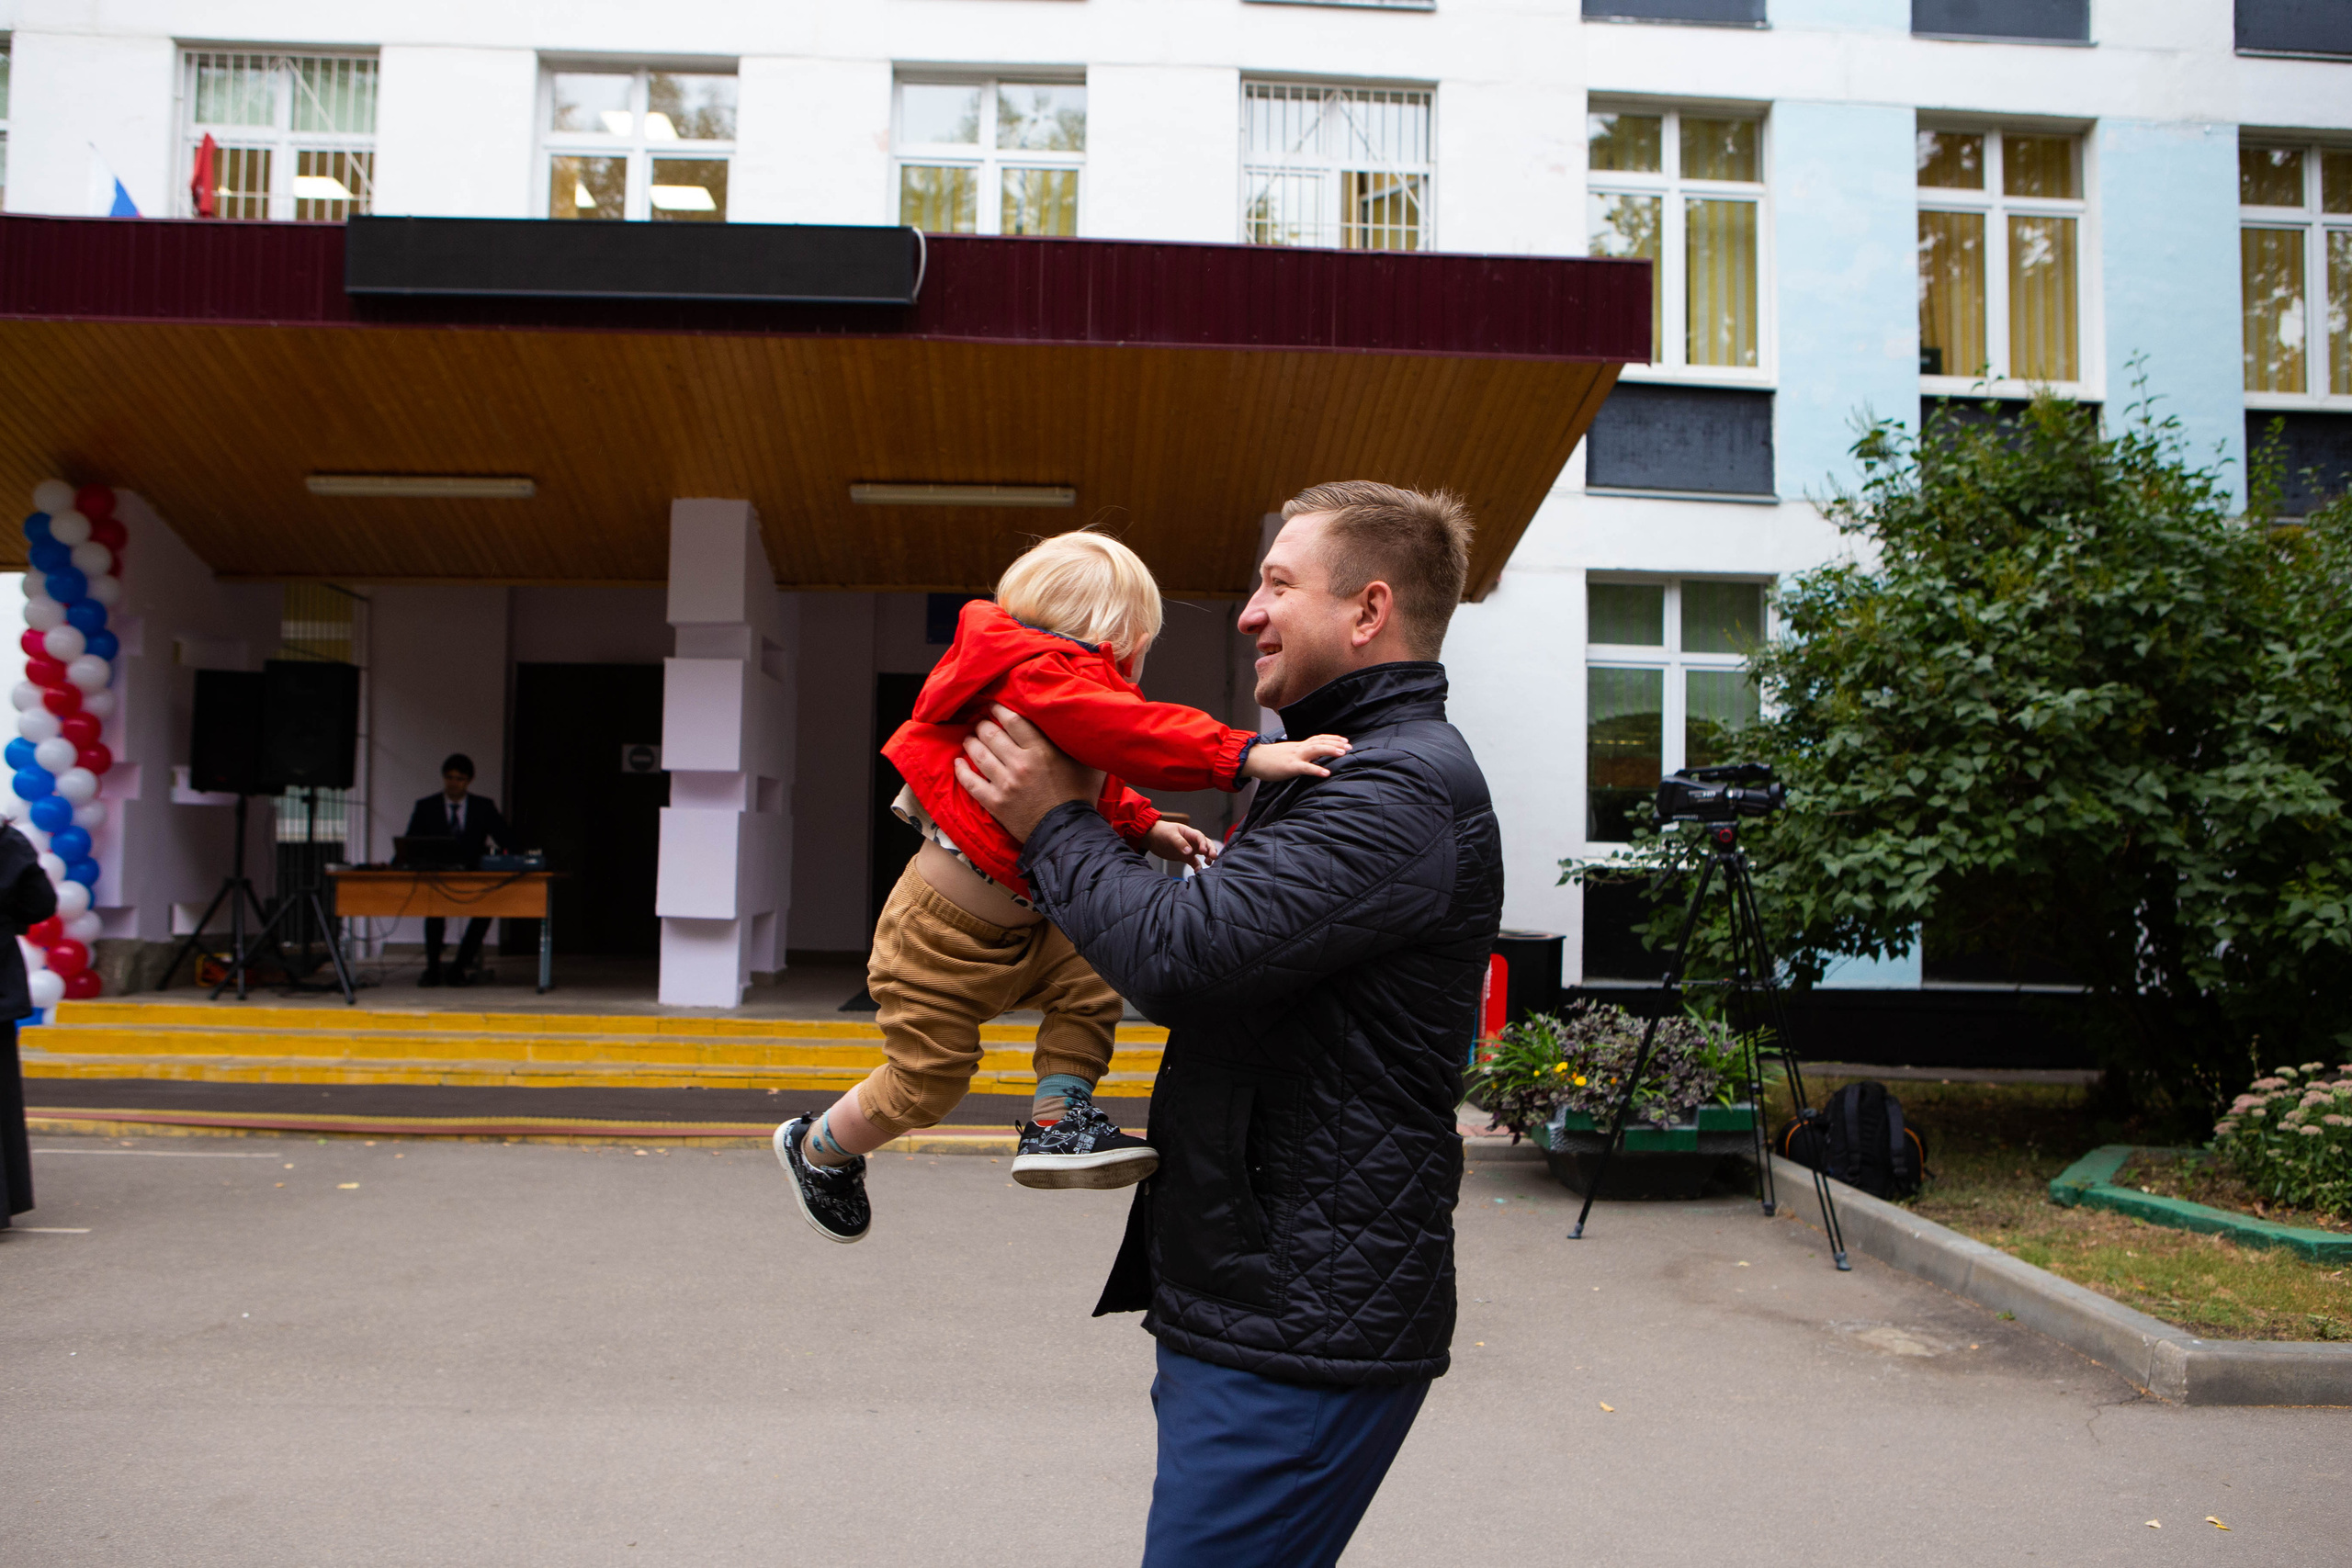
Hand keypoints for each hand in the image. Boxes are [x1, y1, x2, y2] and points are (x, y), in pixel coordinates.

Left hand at [953, 704, 1104, 842]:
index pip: (1013, 721)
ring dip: (971, 743)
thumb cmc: (1080, 797)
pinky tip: (958, 763)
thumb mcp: (1087, 765)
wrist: (1068, 832)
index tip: (992, 705)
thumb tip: (1080, 726)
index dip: (999, 709)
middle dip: (982, 725)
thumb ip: (1079, 744)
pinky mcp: (995, 803)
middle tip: (980, 723)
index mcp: (1042, 750)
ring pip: (978, 755)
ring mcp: (1006, 784)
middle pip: (991, 734)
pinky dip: (961, 771)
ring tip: (969, 739)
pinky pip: (970, 783)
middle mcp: (1021, 764)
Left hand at [1144, 819, 1217, 871]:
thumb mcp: (1170, 835)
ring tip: (1209, 863)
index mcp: (1189, 833)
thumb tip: (1189, 852)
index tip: (1204, 851)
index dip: (1204, 844)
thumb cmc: (1162, 832)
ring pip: (1203, 854)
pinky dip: (1198, 867)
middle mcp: (1192, 841)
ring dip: (1208, 858)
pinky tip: (1198, 871)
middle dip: (1211, 850)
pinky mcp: (1185, 857)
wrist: (1152, 838)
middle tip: (1213, 857)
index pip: (1200, 838)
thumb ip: (1180, 843)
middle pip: (1206, 845)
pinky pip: (1195, 863)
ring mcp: (1190, 849)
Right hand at [1241, 733, 1351, 781]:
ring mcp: (1295, 756)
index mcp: (1298, 746)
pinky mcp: (1290, 767)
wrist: (1252, 758)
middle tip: (1350, 746)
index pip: (1318, 738)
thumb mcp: (1286, 754)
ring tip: (1343, 753)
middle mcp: (1299, 748)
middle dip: (1336, 743)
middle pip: (1320, 741)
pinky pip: (1305, 768)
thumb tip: (1308, 759)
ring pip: (1315, 750)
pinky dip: (1317, 769)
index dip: (1332, 739)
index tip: (1344, 740)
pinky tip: (1326, 773)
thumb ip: (1298, 755)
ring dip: (1330, 750)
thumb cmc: (1268, 759)